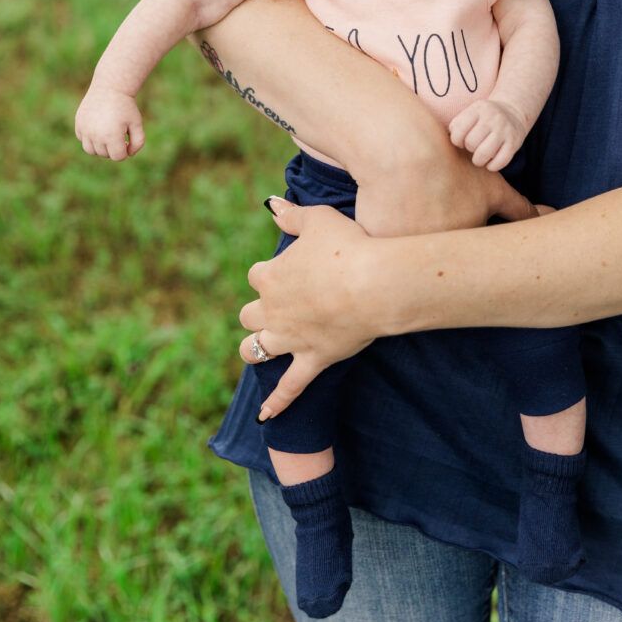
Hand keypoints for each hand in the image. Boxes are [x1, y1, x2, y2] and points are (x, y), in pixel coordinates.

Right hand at [75, 85, 144, 159]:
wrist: (110, 88)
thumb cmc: (126, 107)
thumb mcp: (137, 124)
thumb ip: (138, 143)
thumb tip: (128, 154)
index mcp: (111, 136)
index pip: (118, 157)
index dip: (125, 151)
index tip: (127, 140)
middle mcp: (95, 135)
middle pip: (104, 154)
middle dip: (113, 147)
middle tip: (119, 133)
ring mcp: (85, 130)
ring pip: (91, 150)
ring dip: (100, 146)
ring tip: (108, 133)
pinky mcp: (78, 124)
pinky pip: (83, 140)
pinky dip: (90, 138)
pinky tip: (99, 127)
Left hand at [238, 201, 375, 417]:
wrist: (373, 284)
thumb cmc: (349, 246)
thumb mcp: (318, 219)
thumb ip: (293, 215)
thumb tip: (272, 206)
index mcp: (271, 276)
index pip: (257, 276)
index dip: (269, 273)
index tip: (287, 271)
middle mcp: (273, 310)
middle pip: (249, 315)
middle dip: (256, 313)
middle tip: (274, 309)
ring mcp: (291, 339)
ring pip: (256, 350)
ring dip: (254, 350)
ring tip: (255, 351)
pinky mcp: (312, 360)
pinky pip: (289, 388)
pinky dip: (276, 403)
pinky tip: (265, 416)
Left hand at [449, 99, 526, 171]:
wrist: (513, 113)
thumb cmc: (483, 119)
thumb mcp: (471, 114)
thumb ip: (457, 125)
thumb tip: (442, 144)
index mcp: (477, 109)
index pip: (458, 129)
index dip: (456, 140)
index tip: (461, 141)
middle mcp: (492, 118)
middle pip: (471, 142)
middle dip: (469, 149)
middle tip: (473, 147)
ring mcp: (504, 130)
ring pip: (484, 153)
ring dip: (478, 160)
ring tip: (479, 158)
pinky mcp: (514, 142)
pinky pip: (500, 161)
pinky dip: (492, 166)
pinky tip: (490, 162)